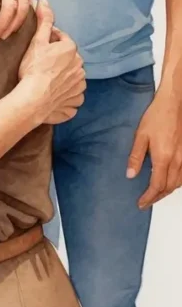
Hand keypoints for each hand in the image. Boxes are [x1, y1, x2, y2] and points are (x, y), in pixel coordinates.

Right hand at [18, 0, 85, 125]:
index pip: (62, 39)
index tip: (40, 46)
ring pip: (73, 77)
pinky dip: (66, 95)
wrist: (33, 98)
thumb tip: (44, 0)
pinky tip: (55, 95)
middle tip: (42, 64)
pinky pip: (73, 97)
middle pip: (69, 59)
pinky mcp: (75, 101)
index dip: (50, 41)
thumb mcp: (37, 41)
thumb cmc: (33, 68)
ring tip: (48, 80)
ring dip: (65, 78)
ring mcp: (79, 86)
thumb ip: (44, 20)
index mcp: (71, 50)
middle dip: (59, 59)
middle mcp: (80, 67)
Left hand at [127, 90, 181, 208]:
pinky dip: (177, 183)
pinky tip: (170, 182)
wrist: (175, 103)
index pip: (156, 186)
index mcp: (163, 158)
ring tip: (155, 194)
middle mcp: (178, 161)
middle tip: (146, 202)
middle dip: (157, 197)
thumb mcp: (141, 135)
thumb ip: (135, 156)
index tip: (140, 203)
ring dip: (167, 191)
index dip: (148, 197)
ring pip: (179, 183)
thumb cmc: (157, 116)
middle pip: (169, 187)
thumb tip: (130, 175)